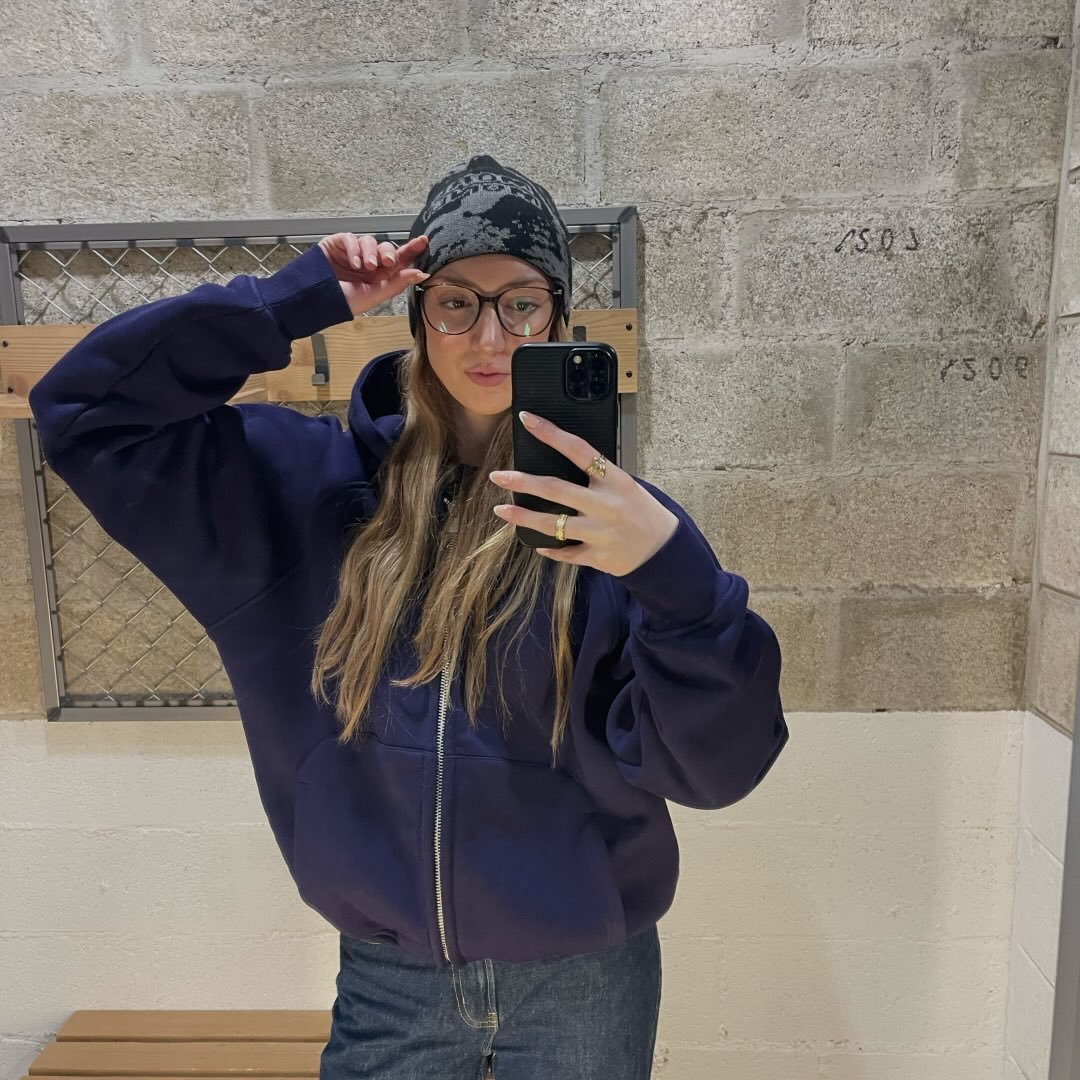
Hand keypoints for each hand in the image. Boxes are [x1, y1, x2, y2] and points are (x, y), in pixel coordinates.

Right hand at [317, 232, 430, 315]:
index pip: (398, 260)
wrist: (312, 300)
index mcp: (379, 276)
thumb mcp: (373, 296)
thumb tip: (420, 273)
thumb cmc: (342, 302)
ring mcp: (353, 253)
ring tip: (366, 266)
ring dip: (371, 252)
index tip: (423, 242)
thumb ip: (396, 283)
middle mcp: (368, 263)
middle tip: (388, 261)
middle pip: (385, 248)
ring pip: (369, 241)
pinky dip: (355, 248)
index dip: (411, 250)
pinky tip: (354, 262)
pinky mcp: (338, 244)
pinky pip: (351, 239)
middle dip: (389, 252)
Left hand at [488, 412, 678, 575]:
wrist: (664, 551)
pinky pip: (565, 552)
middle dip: (522, 481)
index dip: (551, 433)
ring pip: (552, 524)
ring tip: (501, 509)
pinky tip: (538, 545)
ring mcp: (599, 532)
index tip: (527, 420)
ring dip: (523, 516)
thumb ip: (598, 478)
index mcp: (614, 480)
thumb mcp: (627, 486)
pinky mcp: (596, 555)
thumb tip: (561, 465)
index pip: (578, 449)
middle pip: (555, 489)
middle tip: (499, 475)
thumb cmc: (643, 512)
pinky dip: (550, 549)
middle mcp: (605, 504)